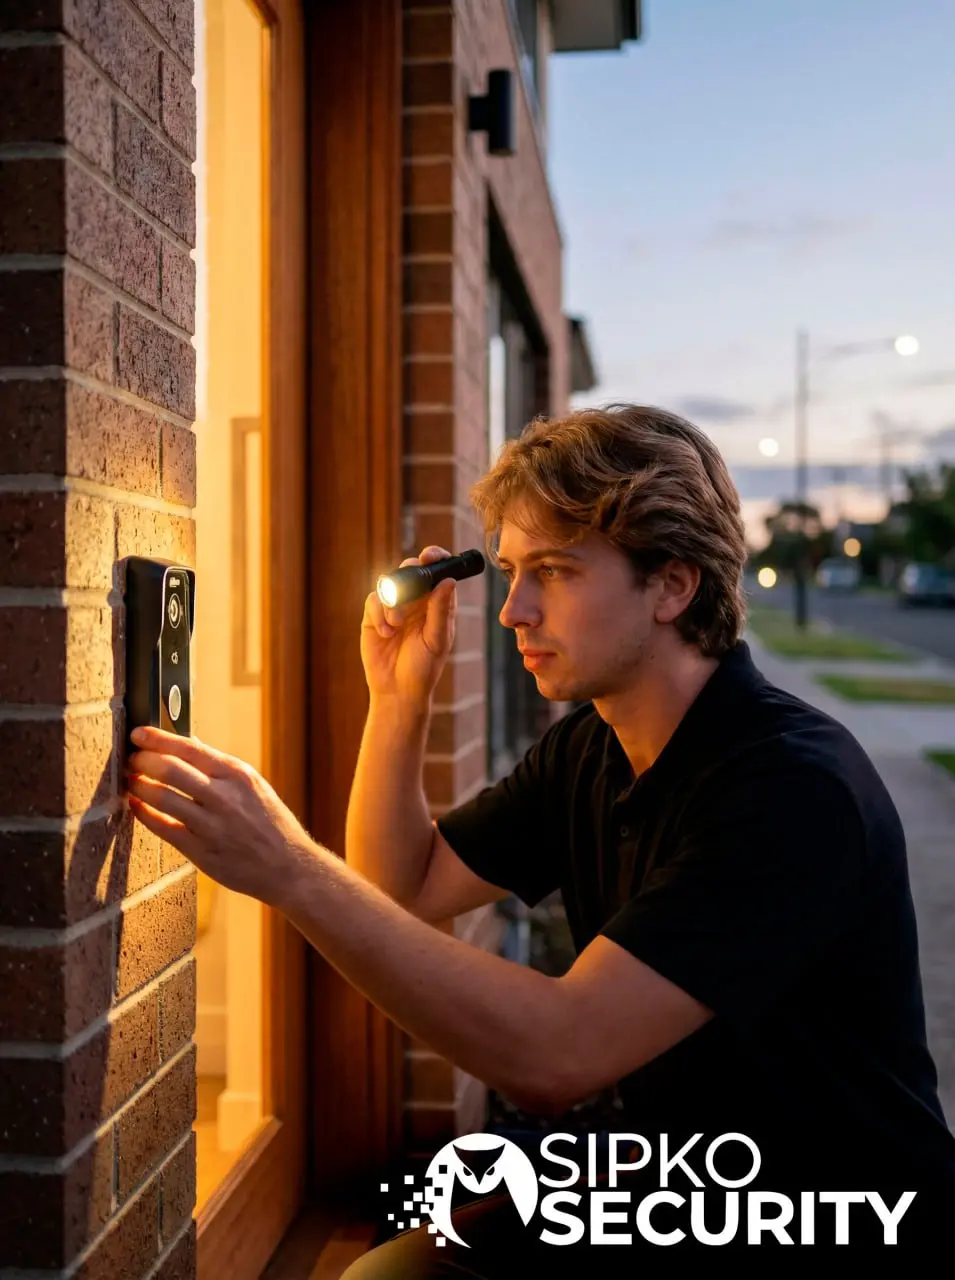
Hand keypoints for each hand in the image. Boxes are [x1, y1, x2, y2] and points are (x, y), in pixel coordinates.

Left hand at [125, 725, 313, 909]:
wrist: (288, 867)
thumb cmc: (270, 823)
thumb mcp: (253, 786)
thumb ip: (220, 768)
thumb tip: (188, 744)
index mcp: (237, 775)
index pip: (189, 747)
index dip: (157, 738)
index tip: (138, 733)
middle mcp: (224, 797)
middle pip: (170, 769)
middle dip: (142, 760)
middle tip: (131, 758)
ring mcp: (211, 825)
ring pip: (162, 797)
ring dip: (138, 785)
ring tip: (131, 781)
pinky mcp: (201, 851)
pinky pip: (163, 827)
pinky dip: (144, 814)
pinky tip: (137, 806)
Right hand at [360, 545, 457, 705]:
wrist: (397, 690)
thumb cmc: (423, 668)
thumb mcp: (437, 640)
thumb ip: (441, 611)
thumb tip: (448, 581)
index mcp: (437, 603)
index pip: (437, 572)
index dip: (435, 558)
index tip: (430, 555)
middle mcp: (416, 601)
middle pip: (411, 570)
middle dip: (409, 573)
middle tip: (408, 582)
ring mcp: (394, 607)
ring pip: (390, 583)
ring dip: (393, 601)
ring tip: (396, 625)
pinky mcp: (374, 616)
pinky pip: (373, 600)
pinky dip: (378, 614)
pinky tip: (386, 632)